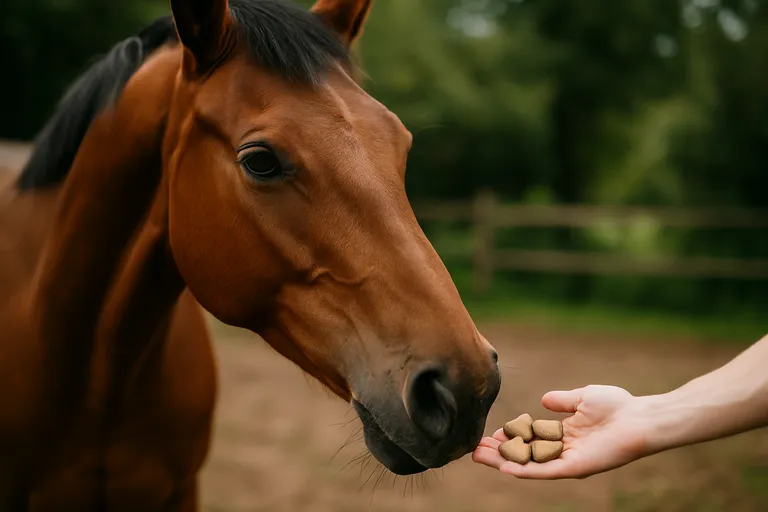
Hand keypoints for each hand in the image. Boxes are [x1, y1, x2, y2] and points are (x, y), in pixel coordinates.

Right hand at [472, 385, 649, 478]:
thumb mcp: (583, 397)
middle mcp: (562, 449)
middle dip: (499, 452)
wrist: (639, 419)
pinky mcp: (575, 467)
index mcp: (564, 434)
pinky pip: (545, 471)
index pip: (529, 439)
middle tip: (474, 449)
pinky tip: (505, 468)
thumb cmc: (617, 406)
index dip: (509, 438)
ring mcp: (567, 460)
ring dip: (503, 462)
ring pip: (528, 464)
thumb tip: (543, 400)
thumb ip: (562, 401)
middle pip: (524, 454)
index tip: (490, 434)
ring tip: (480, 457)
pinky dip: (524, 470)